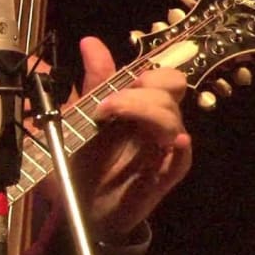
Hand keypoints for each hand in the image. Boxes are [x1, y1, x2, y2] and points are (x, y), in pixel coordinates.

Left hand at [41, 36, 191, 243]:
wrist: (77, 211)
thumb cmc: (78, 166)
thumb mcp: (73, 122)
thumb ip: (85, 85)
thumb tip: (90, 43)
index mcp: (133, 106)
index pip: (156, 74)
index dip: (142, 68)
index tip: (104, 71)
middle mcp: (151, 122)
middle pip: (173, 86)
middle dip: (146, 85)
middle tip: (112, 100)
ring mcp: (160, 149)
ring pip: (172, 117)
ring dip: (143, 109)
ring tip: (107, 115)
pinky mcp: (164, 176)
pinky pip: (182, 158)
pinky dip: (179, 147)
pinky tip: (173, 142)